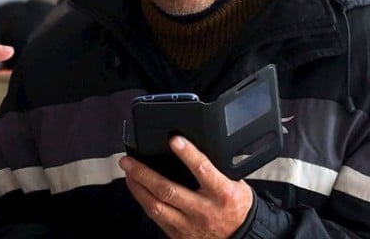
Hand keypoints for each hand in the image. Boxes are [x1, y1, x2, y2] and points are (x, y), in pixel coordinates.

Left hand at [119, 137, 252, 238]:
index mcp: (222, 194)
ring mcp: (190, 225)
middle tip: (128, 160)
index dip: (188, 154)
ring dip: (137, 187)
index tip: (174, 140)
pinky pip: (156, 217)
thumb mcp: (235, 183)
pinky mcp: (179, 235)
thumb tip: (192, 146)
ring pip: (156, 206)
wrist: (242, 237)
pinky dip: (144, 201)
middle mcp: (204, 211)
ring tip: (128, 172)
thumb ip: (215, 168)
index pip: (203, 171)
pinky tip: (137, 189)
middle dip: (144, 174)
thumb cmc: (236, 207)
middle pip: (168, 190)